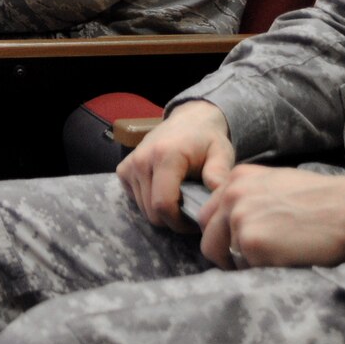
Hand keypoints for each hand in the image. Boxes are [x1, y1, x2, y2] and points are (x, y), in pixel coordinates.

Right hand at [117, 100, 234, 233]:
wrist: (188, 120)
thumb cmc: (207, 140)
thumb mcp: (221, 154)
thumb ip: (220, 175)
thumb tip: (219, 200)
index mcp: (165, 156)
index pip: (163, 204)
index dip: (180, 223)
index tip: (196, 222)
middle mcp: (141, 160)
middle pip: (152, 212)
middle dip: (172, 220)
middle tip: (190, 212)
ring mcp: (129, 165)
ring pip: (143, 209)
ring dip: (161, 212)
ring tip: (180, 201)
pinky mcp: (123, 170)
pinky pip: (134, 199)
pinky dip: (149, 202)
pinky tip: (164, 191)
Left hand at [197, 166, 344, 270]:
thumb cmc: (323, 200)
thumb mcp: (276, 184)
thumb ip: (250, 197)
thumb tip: (235, 223)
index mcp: (237, 178)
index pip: (211, 213)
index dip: (222, 233)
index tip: (237, 244)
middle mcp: (231, 195)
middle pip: (208, 235)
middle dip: (223, 252)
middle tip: (246, 262)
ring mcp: (239, 219)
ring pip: (223, 254)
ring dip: (242, 263)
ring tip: (273, 260)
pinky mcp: (251, 243)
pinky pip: (245, 267)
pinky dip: (260, 270)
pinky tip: (284, 261)